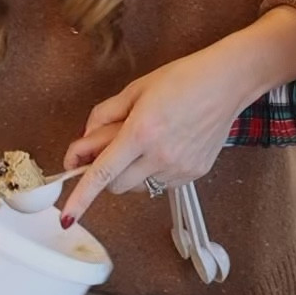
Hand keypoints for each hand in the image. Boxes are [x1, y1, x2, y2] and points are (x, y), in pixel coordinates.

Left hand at [62, 49, 244, 223]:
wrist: (227, 83)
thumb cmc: (183, 79)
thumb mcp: (135, 89)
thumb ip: (104, 115)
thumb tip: (86, 140)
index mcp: (142, 131)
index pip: (103, 172)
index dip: (82, 196)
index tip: (68, 215)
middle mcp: (160, 155)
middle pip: (116, 186)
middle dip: (107, 173)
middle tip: (112, 149)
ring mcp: (179, 168)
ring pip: (138, 188)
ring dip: (131, 173)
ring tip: (145, 143)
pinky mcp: (193, 174)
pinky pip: (160, 185)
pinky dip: (153, 172)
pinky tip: (165, 147)